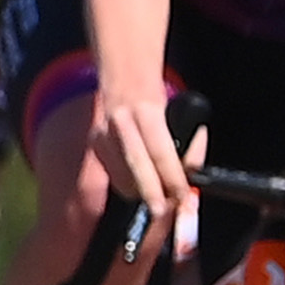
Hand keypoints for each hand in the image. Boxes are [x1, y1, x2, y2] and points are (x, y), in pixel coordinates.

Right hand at [86, 64, 193, 226]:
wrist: (124, 75)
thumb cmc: (156, 96)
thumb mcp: (178, 110)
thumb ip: (187, 143)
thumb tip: (190, 175)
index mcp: (146, 110)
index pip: (160, 151)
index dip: (173, 177)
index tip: (183, 195)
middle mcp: (120, 122)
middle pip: (136, 166)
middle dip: (151, 193)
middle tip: (163, 210)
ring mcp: (103, 134)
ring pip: (122, 176)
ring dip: (142, 191)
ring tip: (158, 196)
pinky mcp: (95, 144)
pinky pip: (114, 175)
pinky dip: (129, 183)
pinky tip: (139, 181)